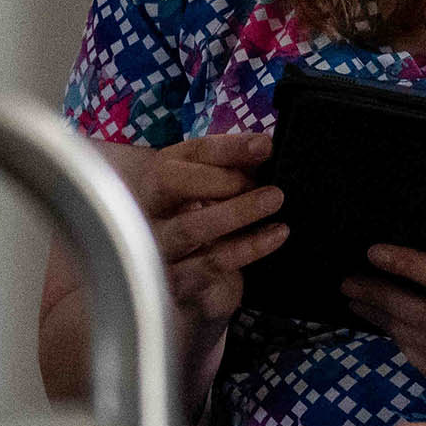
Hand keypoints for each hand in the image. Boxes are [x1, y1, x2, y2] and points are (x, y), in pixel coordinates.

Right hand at [96, 130, 285, 348]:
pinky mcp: (177, 279)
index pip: (189, 152)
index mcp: (161, 177)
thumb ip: (236, 163)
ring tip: (274, 200)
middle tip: (268, 183)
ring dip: (238, 212)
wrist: (195, 275)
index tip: (265, 147)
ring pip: (191, 226)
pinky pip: (212, 262)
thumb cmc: (208, 218)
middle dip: (222, 179)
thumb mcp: (219, 186)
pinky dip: (249, 246)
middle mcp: (150, 208)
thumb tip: (263, 146)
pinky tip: (275, 235)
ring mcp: (159, 245)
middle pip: (170, 183)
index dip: (228, 148)